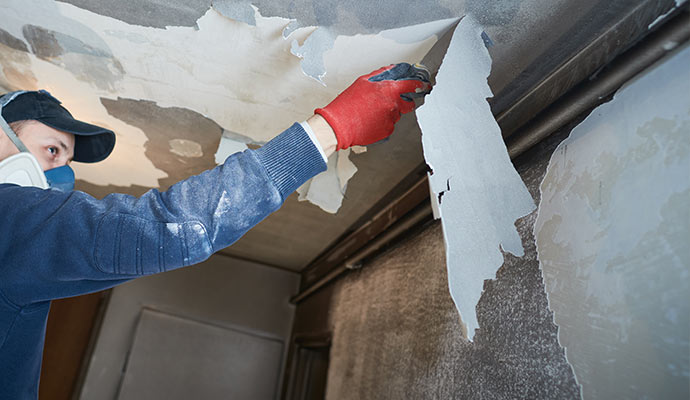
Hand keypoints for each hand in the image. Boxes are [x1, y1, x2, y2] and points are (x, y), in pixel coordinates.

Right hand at [315, 63, 430, 150]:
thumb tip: (392, 70)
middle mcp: (393, 105)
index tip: (423, 85)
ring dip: (390, 111)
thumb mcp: (363, 81)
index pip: (412, 85)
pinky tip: (370, 120)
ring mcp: (391, 120)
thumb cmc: (348, 104)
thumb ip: (381, 74)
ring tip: (372, 111)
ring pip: (397, 114)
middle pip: (408, 103)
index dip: (420, 84)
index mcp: (388, 90)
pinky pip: (390, 124)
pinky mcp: (387, 131)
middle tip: (392, 101)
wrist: (339, 125)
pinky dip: (383, 122)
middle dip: (405, 101)